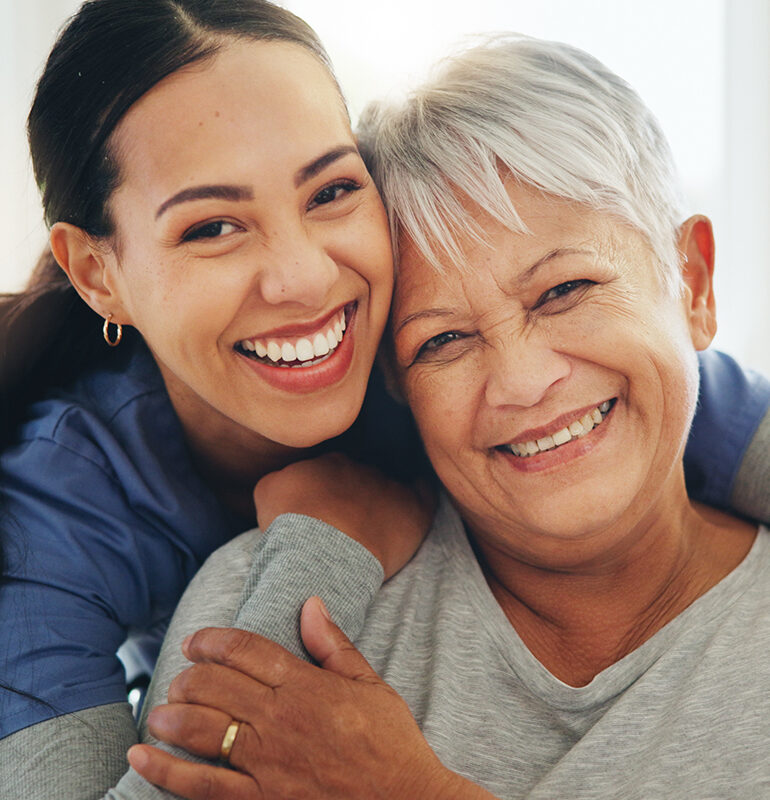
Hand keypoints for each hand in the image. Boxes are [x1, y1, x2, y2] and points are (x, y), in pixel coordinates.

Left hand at [128, 599, 490, 798]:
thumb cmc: (390, 743)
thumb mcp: (371, 684)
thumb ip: (334, 645)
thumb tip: (311, 603)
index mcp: (306, 685)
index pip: (246, 650)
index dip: (213, 640)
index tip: (195, 641)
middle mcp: (281, 719)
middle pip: (215, 685)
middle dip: (189, 676)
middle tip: (180, 677)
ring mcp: (267, 762)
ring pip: (202, 729)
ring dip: (171, 714)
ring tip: (159, 709)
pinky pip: (202, 785)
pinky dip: (165, 771)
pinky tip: (142, 756)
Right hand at [253, 453, 434, 578]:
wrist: (322, 549)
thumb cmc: (291, 526)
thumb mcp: (267, 491)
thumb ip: (281, 478)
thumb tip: (287, 481)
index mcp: (328, 462)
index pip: (330, 470)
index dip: (326, 492)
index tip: (321, 513)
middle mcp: (361, 467)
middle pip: (360, 478)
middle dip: (354, 496)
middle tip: (345, 525)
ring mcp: (389, 486)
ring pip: (389, 486)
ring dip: (383, 501)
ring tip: (374, 526)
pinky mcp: (413, 508)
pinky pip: (423, 493)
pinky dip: (420, 495)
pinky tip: (416, 503)